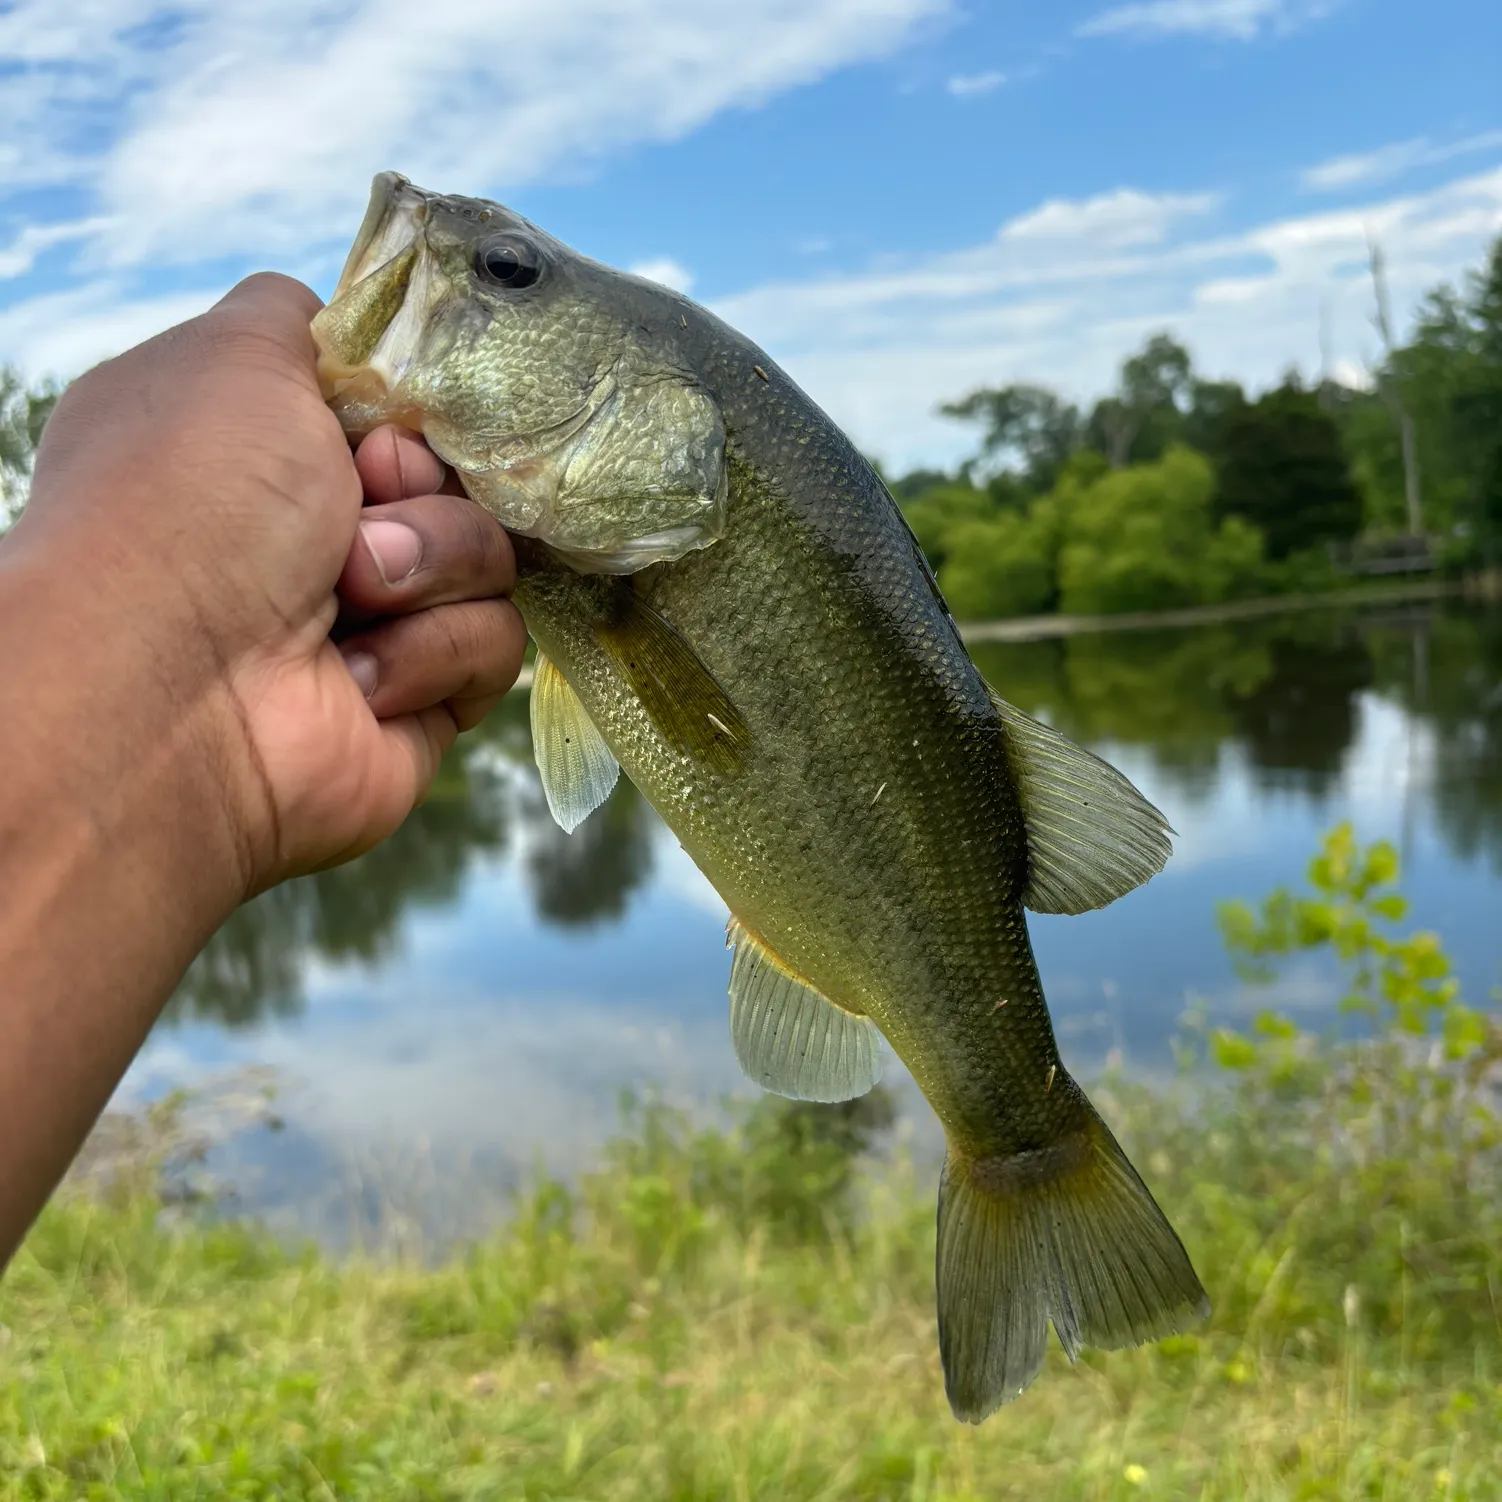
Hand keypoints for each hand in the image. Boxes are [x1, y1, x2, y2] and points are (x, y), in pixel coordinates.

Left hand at [14, 272, 525, 894]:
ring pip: (493, 564)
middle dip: (426, 494)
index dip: (412, 417)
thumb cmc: (193, 504)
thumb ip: (301, 315)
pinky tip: (357, 677)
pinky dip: (430, 653)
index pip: (405, 416)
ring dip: (429, 569)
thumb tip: (352, 329)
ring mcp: (378, 625)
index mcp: (274, 456)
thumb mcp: (236, 355)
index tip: (378, 435)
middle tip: (364, 509)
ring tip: (351, 599)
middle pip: (461, 485)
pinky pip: (493, 649)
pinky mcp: (424, 703)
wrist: (177, 690)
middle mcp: (319, 539)